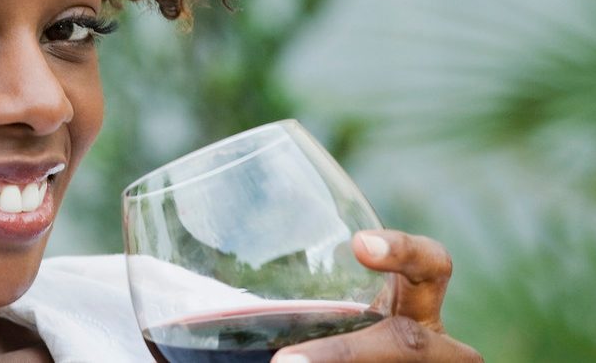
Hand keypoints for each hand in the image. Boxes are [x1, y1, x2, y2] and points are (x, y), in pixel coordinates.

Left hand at [271, 230, 482, 361]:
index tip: (358, 245)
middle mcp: (433, 346)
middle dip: (345, 354)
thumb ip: (269, 310)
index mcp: (413, 307)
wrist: (340, 361)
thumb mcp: (323, 319)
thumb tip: (162, 312)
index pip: (430, 267)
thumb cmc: (332, 341)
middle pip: (411, 343)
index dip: (404, 253)